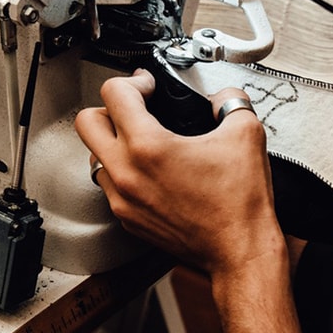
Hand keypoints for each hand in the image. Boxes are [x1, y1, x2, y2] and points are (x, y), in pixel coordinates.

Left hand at [74, 70, 284, 277]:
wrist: (239, 251)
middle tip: (136, 109)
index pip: (114, 94)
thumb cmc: (239, 204)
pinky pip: (110, 186)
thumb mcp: (246, 134)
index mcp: (148, 147)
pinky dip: (123, 172)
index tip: (149, 87)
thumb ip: (230, 101)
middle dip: (110, 108)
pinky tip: (151, 171)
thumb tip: (221, 95)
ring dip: (113, 142)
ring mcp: (123, 200)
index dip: (135, 81)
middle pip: (87, 122)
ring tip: (142, 140)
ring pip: (94, 156)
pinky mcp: (128, 219)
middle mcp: (127, 174)